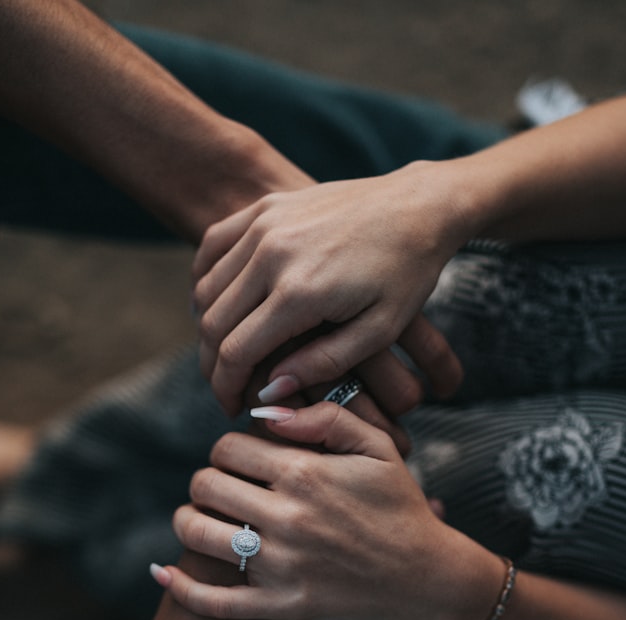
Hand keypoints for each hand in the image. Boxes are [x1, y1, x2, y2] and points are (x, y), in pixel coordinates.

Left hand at [154, 404, 500, 619]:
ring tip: (201, 520)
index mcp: (305, 473)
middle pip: (204, 485)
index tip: (241, 461)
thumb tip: (266, 412)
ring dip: (189, 522)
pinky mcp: (281, 606)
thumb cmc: (401, 507)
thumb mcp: (378, 449)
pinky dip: (180, 587)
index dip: (227, 449)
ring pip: (197, 533)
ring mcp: (282, 565)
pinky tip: (162, 572)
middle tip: (223, 490)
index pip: (228, 447)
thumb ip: (324, 418)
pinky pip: (213, 601)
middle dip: (207, 482)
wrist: (426, 578)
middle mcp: (288, 517)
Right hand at [192, 162, 467, 416]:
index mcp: (300, 291)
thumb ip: (322, 363)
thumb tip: (271, 391)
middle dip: (212, 365)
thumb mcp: (378, 330)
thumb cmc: (407, 272)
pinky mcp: (265, 207)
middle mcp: (272, 254)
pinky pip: (213, 247)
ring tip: (225, 355)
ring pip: (207, 288)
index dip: (227, 387)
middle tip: (226, 389)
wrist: (420, 204)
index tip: (233, 409)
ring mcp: (264, 224)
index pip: (237, 351)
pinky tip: (216, 307)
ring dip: (207, 327)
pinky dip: (206, 281)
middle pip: (214, 323)